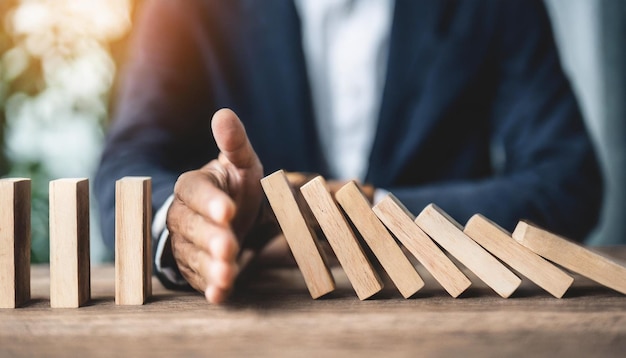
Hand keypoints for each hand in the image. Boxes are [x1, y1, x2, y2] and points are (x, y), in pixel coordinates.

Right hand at [166, 108, 263, 303]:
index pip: (197, 193)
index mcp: (194, 186)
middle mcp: (183, 215)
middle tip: (230, 247)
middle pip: (192, 228)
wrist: (227, 215)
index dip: (212, 202)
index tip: (229, 210)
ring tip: (228, 273)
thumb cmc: (235, 186)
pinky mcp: (194, 267)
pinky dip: (210, 287)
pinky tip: (221, 293)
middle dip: (211, 238)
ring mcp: (186, 243)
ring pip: (194, 255)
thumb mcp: (241, 163)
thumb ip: (234, 143)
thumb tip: (224, 114)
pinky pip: (198, 278)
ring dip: (211, 266)